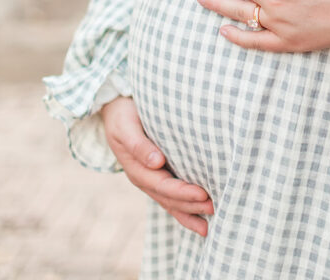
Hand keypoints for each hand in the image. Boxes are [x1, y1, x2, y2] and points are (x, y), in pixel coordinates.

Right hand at [100, 96, 213, 235]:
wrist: (115, 112)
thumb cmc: (122, 117)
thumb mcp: (126, 128)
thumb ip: (139, 146)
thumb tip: (157, 162)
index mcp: (136, 169)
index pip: (162, 186)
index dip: (182, 192)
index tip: (202, 194)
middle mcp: (144, 179)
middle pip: (169, 198)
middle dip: (191, 206)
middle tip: (215, 208)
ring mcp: (150, 180)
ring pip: (170, 202)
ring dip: (190, 212)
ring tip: (212, 218)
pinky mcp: (157, 175)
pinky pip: (170, 197)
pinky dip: (184, 208)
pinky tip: (199, 217)